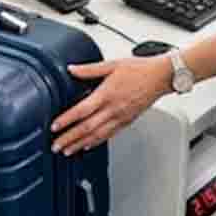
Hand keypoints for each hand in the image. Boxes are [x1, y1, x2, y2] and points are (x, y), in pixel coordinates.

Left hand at [51, 57, 171, 154]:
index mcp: (107, 94)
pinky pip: (109, 135)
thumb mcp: (111, 64)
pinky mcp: (127, 122)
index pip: (82, 111)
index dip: (67, 120)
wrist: (160, 78)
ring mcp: (120, 118)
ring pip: (97, 135)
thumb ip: (89, 69)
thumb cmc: (139, 70)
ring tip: (68, 151)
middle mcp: (113, 109)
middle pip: (87, 128)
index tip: (55, 127)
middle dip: (70, 138)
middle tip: (56, 146)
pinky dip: (96, 142)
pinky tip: (88, 145)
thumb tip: (72, 69)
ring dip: (80, 144)